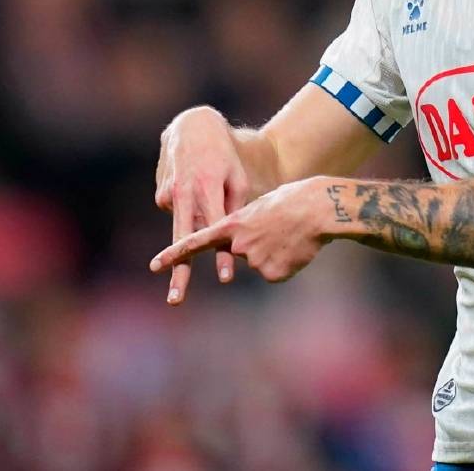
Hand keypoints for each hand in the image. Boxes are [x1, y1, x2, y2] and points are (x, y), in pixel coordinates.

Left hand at [150, 178, 330, 282]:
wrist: (318, 209)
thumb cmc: (293, 200)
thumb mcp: (259, 205)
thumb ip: (244, 225)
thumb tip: (244, 244)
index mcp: (232, 223)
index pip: (195, 241)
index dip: (173, 254)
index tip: (154, 266)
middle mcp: (237, 244)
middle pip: (239, 253)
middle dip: (256, 244)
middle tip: (276, 230)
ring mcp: (253, 261)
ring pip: (260, 263)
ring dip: (275, 254)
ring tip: (291, 236)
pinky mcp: (271, 274)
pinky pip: (275, 272)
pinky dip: (286, 264)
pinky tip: (296, 249)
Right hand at [155, 106, 249, 302]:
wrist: (192, 127)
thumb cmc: (223, 156)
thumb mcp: (237, 177)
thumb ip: (235, 207)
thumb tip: (232, 239)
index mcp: (207, 188)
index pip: (216, 229)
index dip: (222, 255)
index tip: (227, 278)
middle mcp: (184, 193)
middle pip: (182, 240)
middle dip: (179, 271)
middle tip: (176, 300)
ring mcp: (169, 194)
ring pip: (182, 227)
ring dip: (188, 238)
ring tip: (192, 239)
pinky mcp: (161, 195)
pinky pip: (179, 213)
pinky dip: (189, 209)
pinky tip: (192, 189)